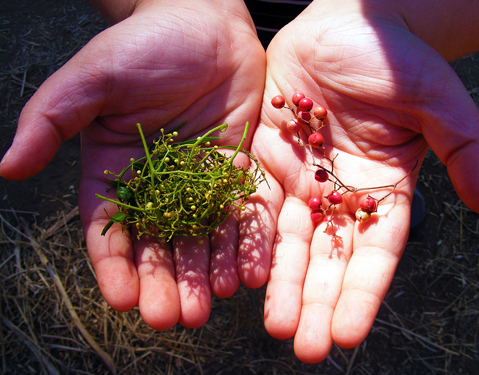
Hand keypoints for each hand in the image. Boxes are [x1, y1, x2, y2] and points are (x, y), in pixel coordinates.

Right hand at [0, 0, 266, 329]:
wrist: (203, 24)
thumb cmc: (142, 47)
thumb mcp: (91, 79)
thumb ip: (50, 121)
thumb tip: (8, 167)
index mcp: (115, 172)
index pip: (110, 231)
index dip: (115, 266)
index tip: (122, 300)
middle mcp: (158, 186)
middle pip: (159, 244)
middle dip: (165, 282)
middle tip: (174, 317)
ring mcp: (199, 182)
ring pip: (201, 237)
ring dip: (206, 272)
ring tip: (212, 302)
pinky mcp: (235, 171)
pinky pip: (239, 212)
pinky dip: (242, 242)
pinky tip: (247, 271)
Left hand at [253, 0, 478, 362]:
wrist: (346, 25)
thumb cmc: (396, 59)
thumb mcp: (439, 101)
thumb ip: (465, 150)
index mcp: (382, 188)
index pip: (373, 253)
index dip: (361, 293)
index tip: (346, 335)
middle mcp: (338, 192)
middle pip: (326, 257)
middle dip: (315, 302)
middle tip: (303, 347)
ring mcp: (300, 178)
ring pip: (286, 240)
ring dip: (279, 283)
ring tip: (273, 324)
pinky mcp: (267, 158)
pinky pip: (254, 203)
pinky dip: (248, 237)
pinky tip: (241, 272)